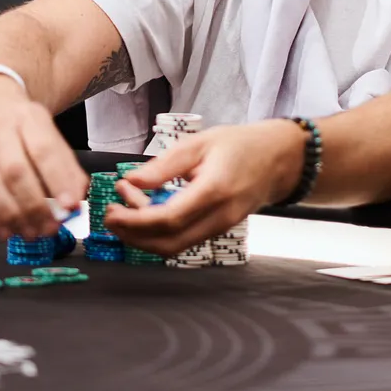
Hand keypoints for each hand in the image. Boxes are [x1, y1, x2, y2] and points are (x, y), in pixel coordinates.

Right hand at [0, 75, 87, 239]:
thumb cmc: (20, 121)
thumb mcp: (47, 129)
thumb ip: (65, 163)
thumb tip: (78, 197)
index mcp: (28, 118)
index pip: (44, 150)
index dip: (58, 180)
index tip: (70, 205)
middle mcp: (0, 130)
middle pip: (16, 172)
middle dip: (36, 206)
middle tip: (51, 227)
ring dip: (14, 216)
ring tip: (32, 233)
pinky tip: (7, 230)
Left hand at [104, 119, 304, 254]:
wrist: (280, 159)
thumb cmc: (242, 145)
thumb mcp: (200, 142)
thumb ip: (164, 164)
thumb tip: (132, 181)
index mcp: (214, 190)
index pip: (168, 219)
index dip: (134, 221)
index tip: (112, 210)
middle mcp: (219, 216)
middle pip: (167, 243)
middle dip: (132, 235)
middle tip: (111, 213)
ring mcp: (221, 227)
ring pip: (174, 248)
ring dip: (143, 236)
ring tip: (126, 209)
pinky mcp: (219, 230)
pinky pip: (184, 241)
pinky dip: (159, 233)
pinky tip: (147, 212)